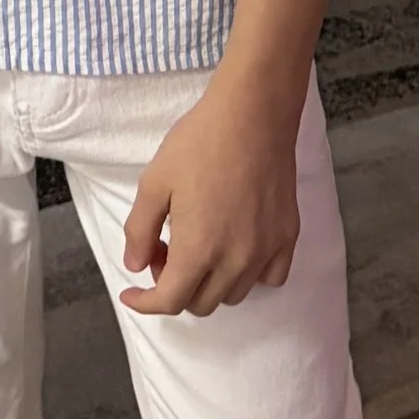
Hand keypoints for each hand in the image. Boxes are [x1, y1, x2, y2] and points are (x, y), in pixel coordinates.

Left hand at [118, 74, 301, 316]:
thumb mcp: (154, 183)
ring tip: (196, 244)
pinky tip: (233, 248)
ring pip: (233, 294)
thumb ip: (139, 230)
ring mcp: (266, 250)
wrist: (252, 115)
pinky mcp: (288, 236)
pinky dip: (248, 275)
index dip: (145, 303)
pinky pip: (270, 278)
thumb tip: (135, 265)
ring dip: (209, 283)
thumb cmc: (199, 143)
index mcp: (199, 249)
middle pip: (201, 303)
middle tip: (162, 250)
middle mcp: (236, 260)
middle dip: (174, 287)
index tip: (131, 293)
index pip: (170, 300)